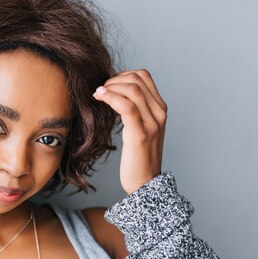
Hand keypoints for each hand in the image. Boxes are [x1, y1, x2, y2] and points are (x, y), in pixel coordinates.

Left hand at [93, 69, 166, 194]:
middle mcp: (159, 112)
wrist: (145, 183)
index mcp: (160, 109)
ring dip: (110, 87)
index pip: (144, 76)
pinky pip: (127, 106)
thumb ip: (133, 111)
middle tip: (99, 90)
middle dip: (114, 79)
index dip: (122, 74)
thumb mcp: (138, 129)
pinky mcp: (141, 134)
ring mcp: (152, 123)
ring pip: (132, 89)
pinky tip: (99, 98)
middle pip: (137, 79)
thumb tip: (113, 94)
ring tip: (97, 94)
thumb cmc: (137, 157)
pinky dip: (111, 97)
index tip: (107, 85)